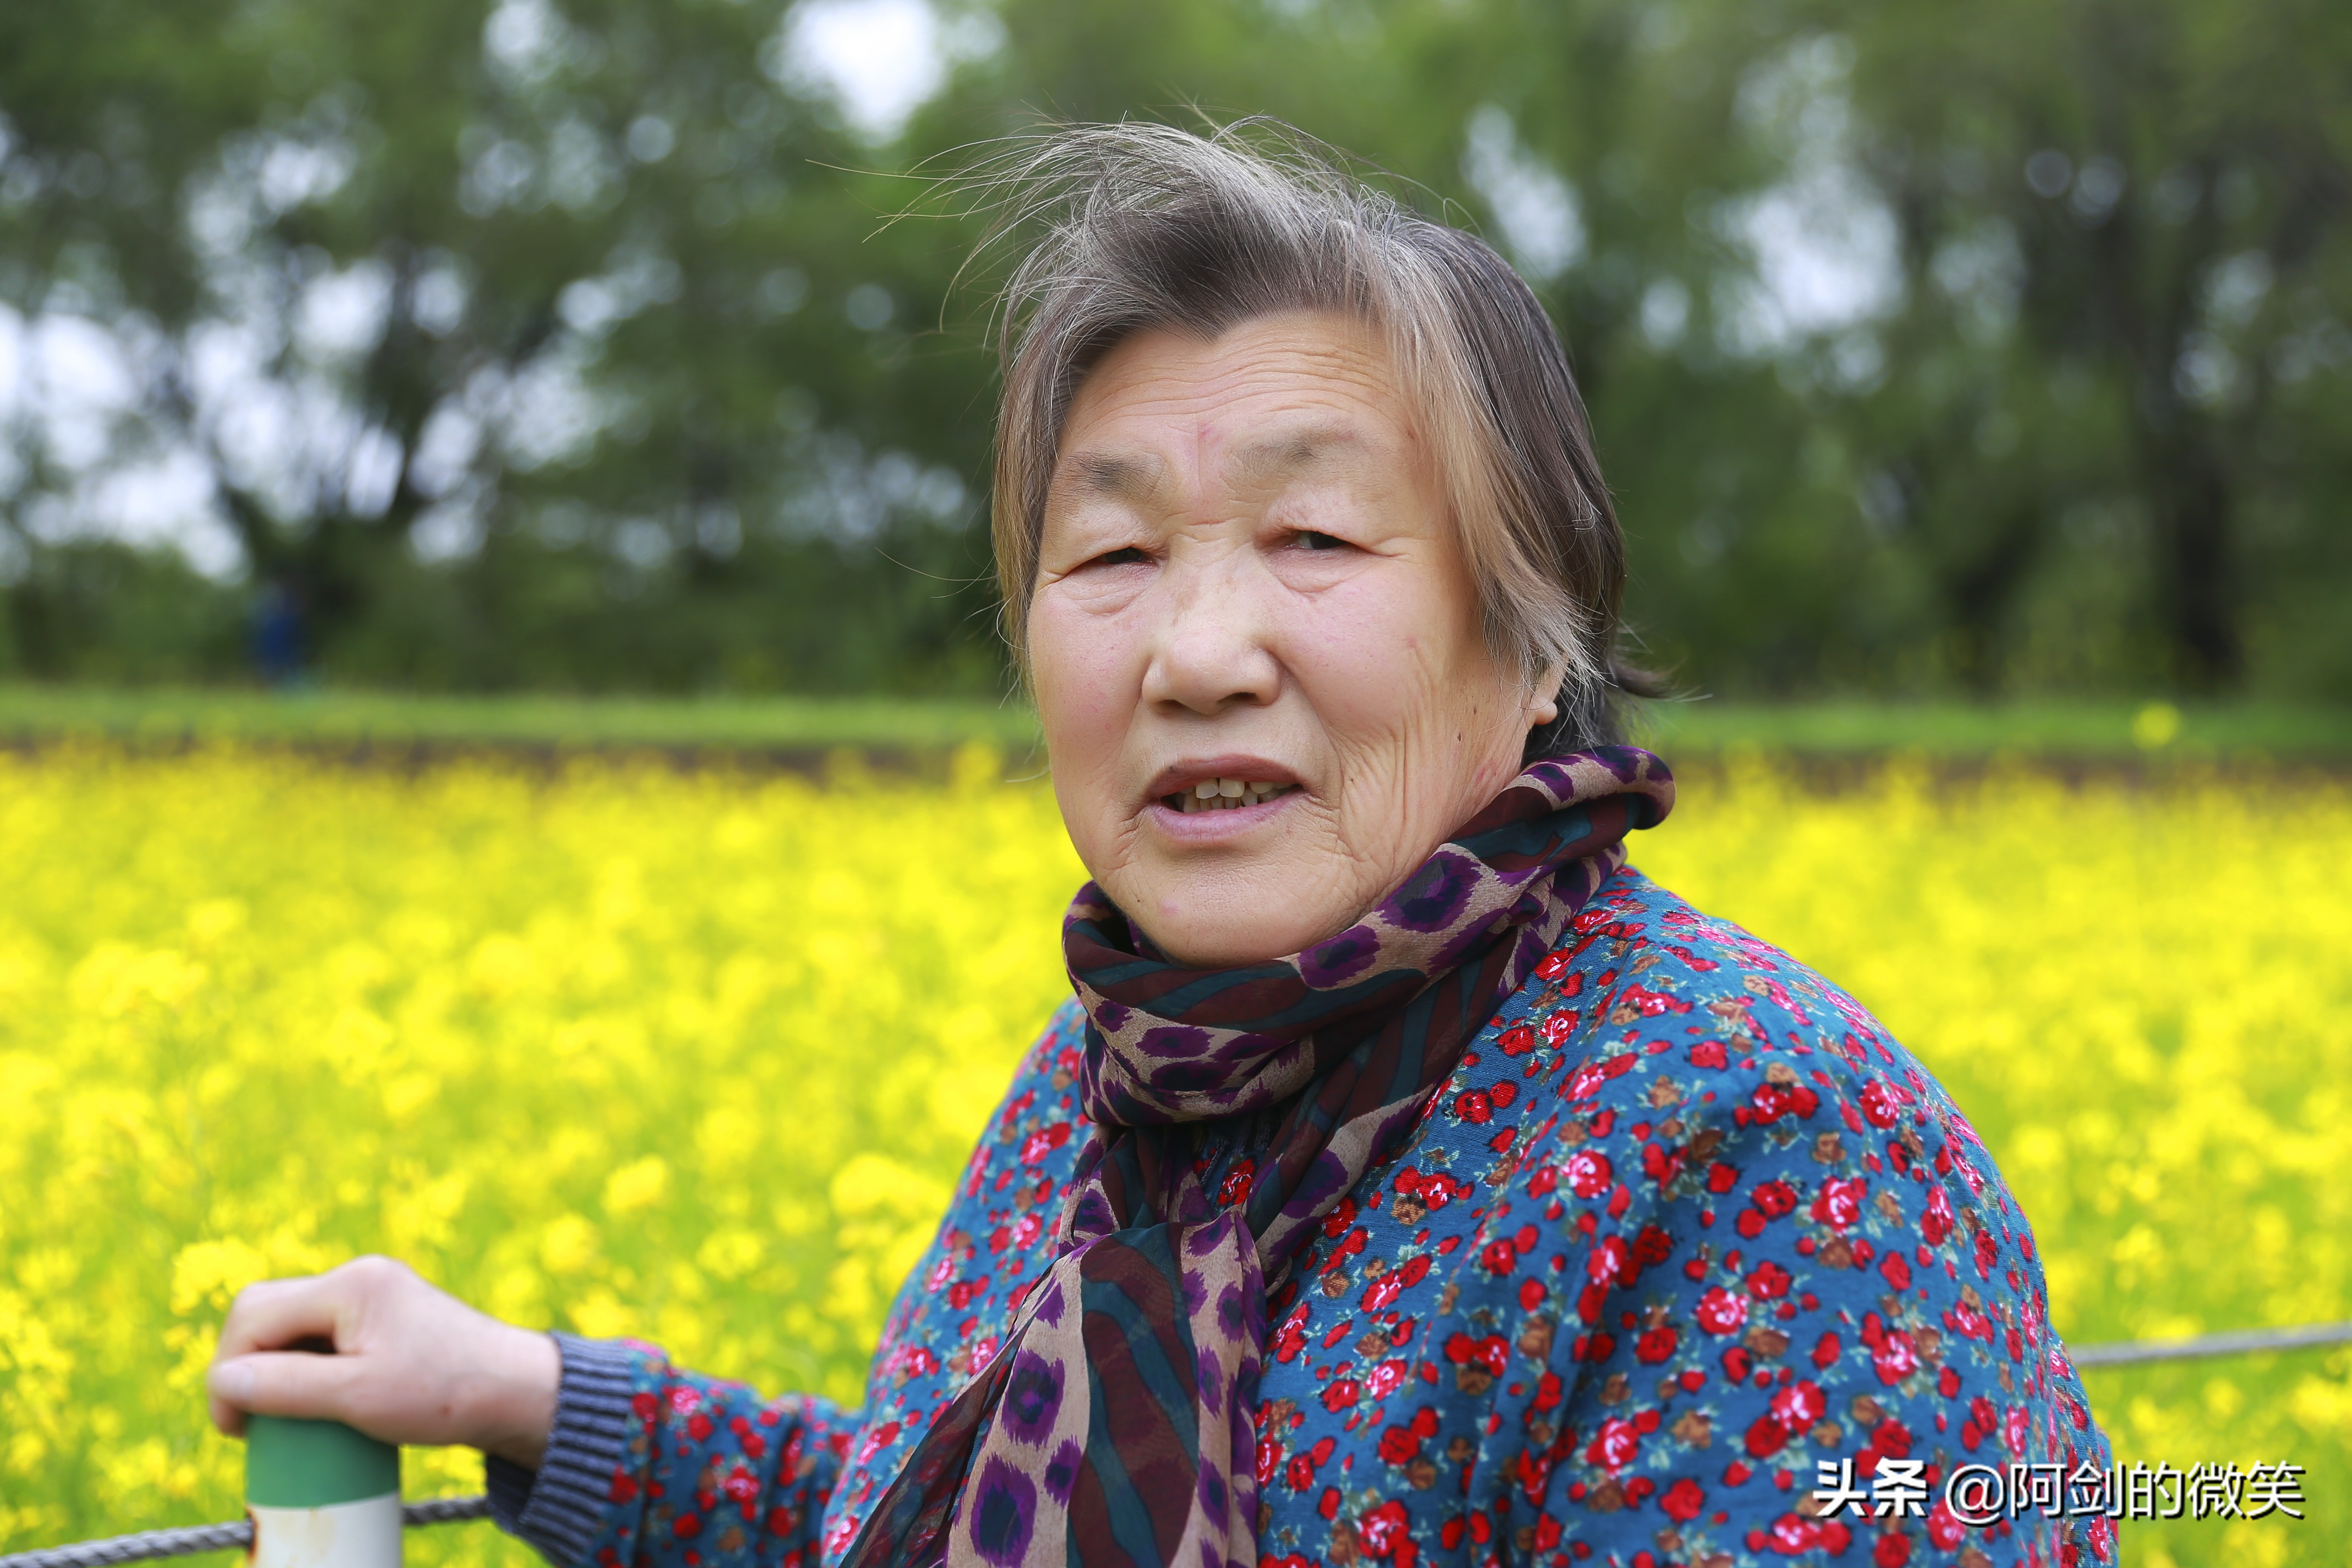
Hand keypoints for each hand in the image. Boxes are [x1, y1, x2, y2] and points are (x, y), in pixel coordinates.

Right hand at [206, 1255, 560, 1468]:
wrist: (516, 1392)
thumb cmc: (444, 1394)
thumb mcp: (357, 1396)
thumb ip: (286, 1386)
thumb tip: (224, 1379)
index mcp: (350, 1284)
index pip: (253, 1313)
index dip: (228, 1370)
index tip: (236, 1428)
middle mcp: (359, 1277)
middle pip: (267, 1311)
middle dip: (247, 1365)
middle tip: (252, 1423)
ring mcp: (374, 1294)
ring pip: (293, 1325)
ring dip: (276, 1368)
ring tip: (282, 1417)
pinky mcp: (386, 1316)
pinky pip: (323, 1335)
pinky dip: (306, 1367)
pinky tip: (314, 1401)